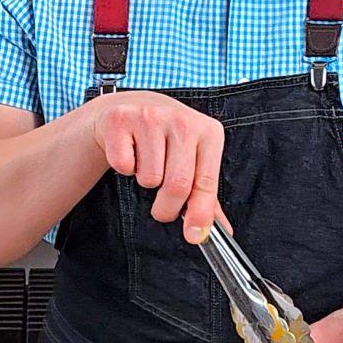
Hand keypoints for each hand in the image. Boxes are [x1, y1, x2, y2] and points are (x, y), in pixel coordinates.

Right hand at [85, 91, 225, 243]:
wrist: (133, 107)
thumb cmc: (168, 140)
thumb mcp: (195, 159)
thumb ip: (207, 195)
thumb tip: (222, 230)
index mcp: (209, 132)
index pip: (206, 182)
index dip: (200, 214)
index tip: (194, 235)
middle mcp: (183, 120)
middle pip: (177, 186)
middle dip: (167, 209)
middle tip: (163, 210)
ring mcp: (151, 117)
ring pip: (149, 178)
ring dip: (146, 181)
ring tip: (148, 162)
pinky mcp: (121, 120)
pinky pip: (123, 166)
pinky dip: (125, 168)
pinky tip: (131, 150)